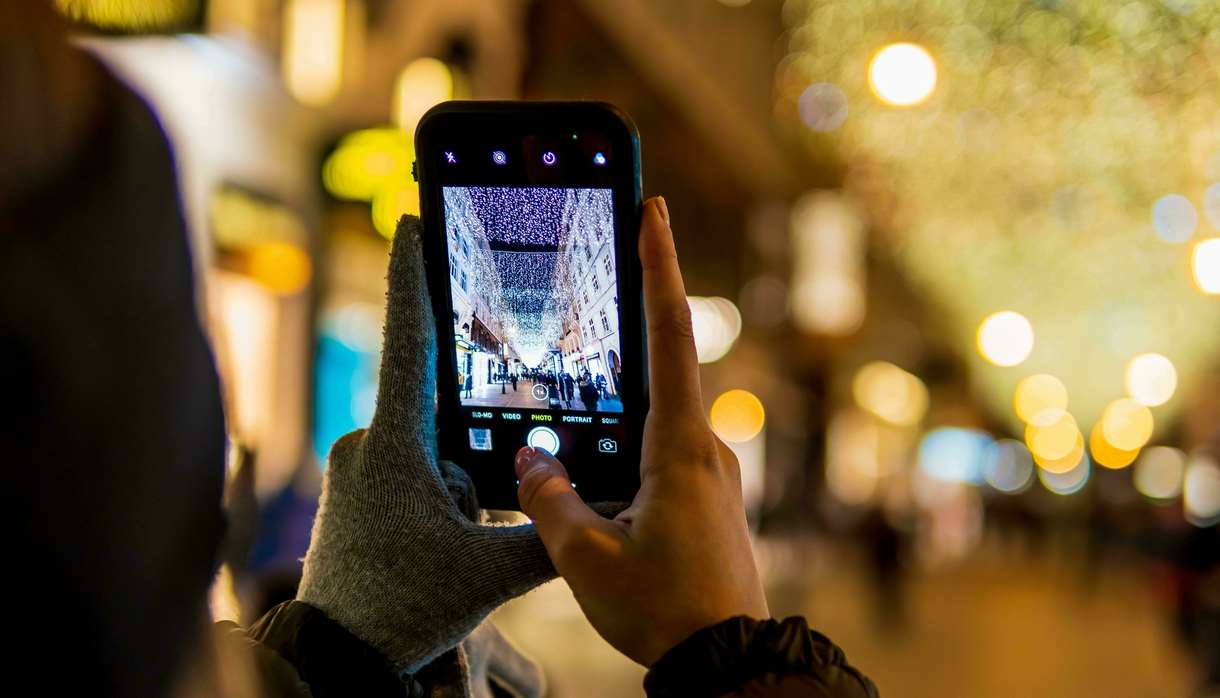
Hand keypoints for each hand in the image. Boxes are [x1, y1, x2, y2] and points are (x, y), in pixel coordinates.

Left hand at [297, 217, 555, 672]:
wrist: (335, 658)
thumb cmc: (400, 609)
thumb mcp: (489, 574)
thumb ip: (546, 534)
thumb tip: (590, 502)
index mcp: (395, 445)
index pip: (409, 340)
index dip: (413, 277)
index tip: (411, 221)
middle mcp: (366, 445)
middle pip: (440, 417)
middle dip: (467, 462)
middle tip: (462, 522)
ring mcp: (356, 471)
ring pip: (431, 455)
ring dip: (454, 492)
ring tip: (443, 552)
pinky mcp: (354, 495)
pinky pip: (411, 477)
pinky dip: (436, 501)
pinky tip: (434, 549)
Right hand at [514, 197, 769, 665]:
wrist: (728, 662)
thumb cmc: (664, 609)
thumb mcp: (586, 556)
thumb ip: (551, 498)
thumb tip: (532, 457)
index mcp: (680, 445)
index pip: (669, 334)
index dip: (659, 265)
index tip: (654, 209)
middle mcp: (706, 449)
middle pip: (658, 374)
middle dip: (620, 346)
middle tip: (584, 316)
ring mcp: (714, 475)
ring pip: (653, 426)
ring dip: (613, 426)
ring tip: (573, 448)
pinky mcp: (710, 501)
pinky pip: (662, 460)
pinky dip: (626, 459)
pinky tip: (599, 493)